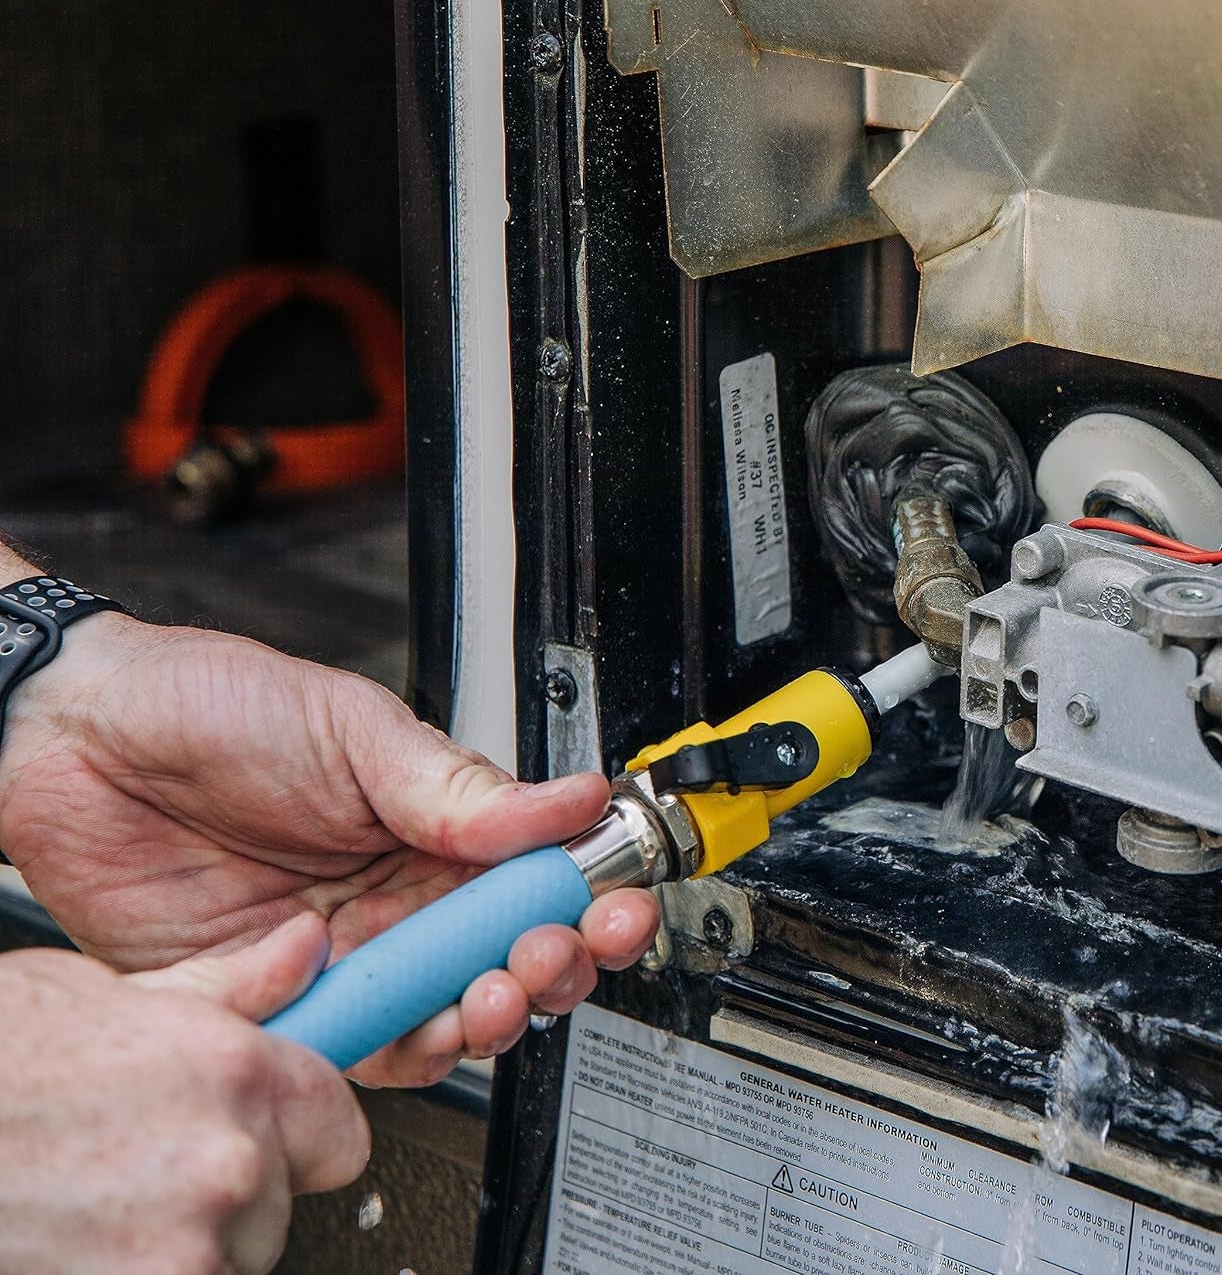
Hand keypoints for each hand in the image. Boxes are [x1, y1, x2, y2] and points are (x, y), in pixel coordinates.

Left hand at [0, 614, 659, 1083]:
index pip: (532, 877)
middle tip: (546, 954)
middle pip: (500, 960)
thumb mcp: (354, 729)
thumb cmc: (212, 706)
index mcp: (433, 824)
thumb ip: (461, 786)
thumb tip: (570, 799)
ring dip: (477, 1020)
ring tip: (484, 993)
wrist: (75, 737)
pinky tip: (376, 1002)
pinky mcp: (272, 997)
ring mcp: (339, 952)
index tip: (611, 908)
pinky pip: (342, 1049)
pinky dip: (376, 1048)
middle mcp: (395, 895)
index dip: (585, 901)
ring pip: (434, 1017)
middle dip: (545, 970)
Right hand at [0, 916, 367, 1274]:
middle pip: (281, 1204)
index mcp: (231, 1074)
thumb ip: (227, 991)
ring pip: (227, 1263)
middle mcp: (224, 1166)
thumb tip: (305, 951)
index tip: (271, 1134)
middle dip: (226, 1192)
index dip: (299, 1130)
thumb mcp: (106, 999)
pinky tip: (75, 1248)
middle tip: (141, 1169)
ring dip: (176, 1248)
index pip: (339, 1127)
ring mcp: (181, 1258)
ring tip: (93, 1211)